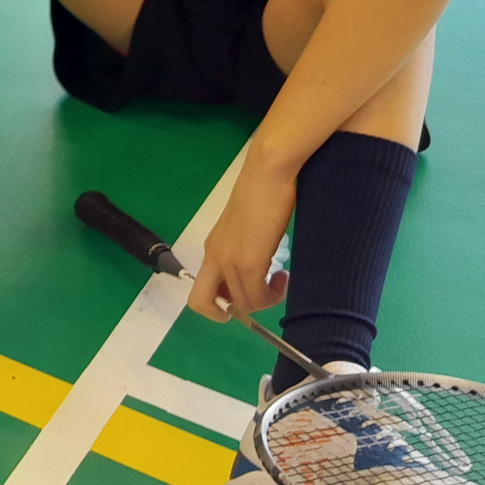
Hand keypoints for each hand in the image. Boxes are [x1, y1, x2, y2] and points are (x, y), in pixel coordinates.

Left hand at [185, 158, 296, 321]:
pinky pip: (257, 296)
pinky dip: (272, 295)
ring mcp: (230, 260)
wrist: (268, 172)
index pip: (201, 290)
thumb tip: (258, 272)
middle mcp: (215, 257)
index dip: (221, 301)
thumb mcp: (246, 228)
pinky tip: (283, 276)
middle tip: (258, 297)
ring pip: (240, 303)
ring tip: (279, 279)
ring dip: (263, 300)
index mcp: (213, 249)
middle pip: (202, 303)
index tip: (248, 290)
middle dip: (228, 312)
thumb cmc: (263, 193)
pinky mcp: (249, 261)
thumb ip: (244, 250)